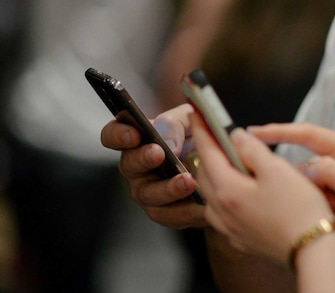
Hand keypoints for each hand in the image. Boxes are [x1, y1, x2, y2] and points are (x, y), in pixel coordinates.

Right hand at [100, 103, 204, 227]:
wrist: (221, 167)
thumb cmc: (199, 137)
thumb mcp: (191, 120)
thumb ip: (176, 124)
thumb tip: (169, 145)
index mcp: (138, 140)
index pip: (113, 135)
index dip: (117, 134)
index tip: (134, 134)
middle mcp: (137, 167)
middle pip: (129, 165)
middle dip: (143, 159)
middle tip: (159, 153)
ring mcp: (149, 192)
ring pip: (149, 194)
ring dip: (168, 188)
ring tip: (189, 181)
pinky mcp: (166, 212)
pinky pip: (170, 215)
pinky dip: (187, 209)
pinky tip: (202, 202)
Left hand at [192, 114, 334, 262]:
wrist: (312, 250)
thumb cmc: (300, 210)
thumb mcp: (278, 170)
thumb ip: (253, 150)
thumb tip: (236, 135)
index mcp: (228, 189)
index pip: (207, 152)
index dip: (202, 129)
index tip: (197, 112)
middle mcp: (222, 210)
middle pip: (204, 173)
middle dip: (207, 150)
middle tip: (213, 132)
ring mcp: (230, 227)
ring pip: (211, 194)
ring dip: (213, 174)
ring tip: (226, 160)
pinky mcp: (241, 238)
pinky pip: (221, 212)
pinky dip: (223, 195)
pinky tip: (236, 192)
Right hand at [249, 123, 334, 287]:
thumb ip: (331, 172)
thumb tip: (305, 167)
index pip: (309, 133)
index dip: (279, 131)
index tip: (254, 132)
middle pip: (304, 159)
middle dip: (293, 175)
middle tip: (285, 189)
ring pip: (306, 181)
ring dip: (305, 194)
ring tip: (319, 209)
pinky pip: (312, 196)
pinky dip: (310, 204)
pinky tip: (316, 216)